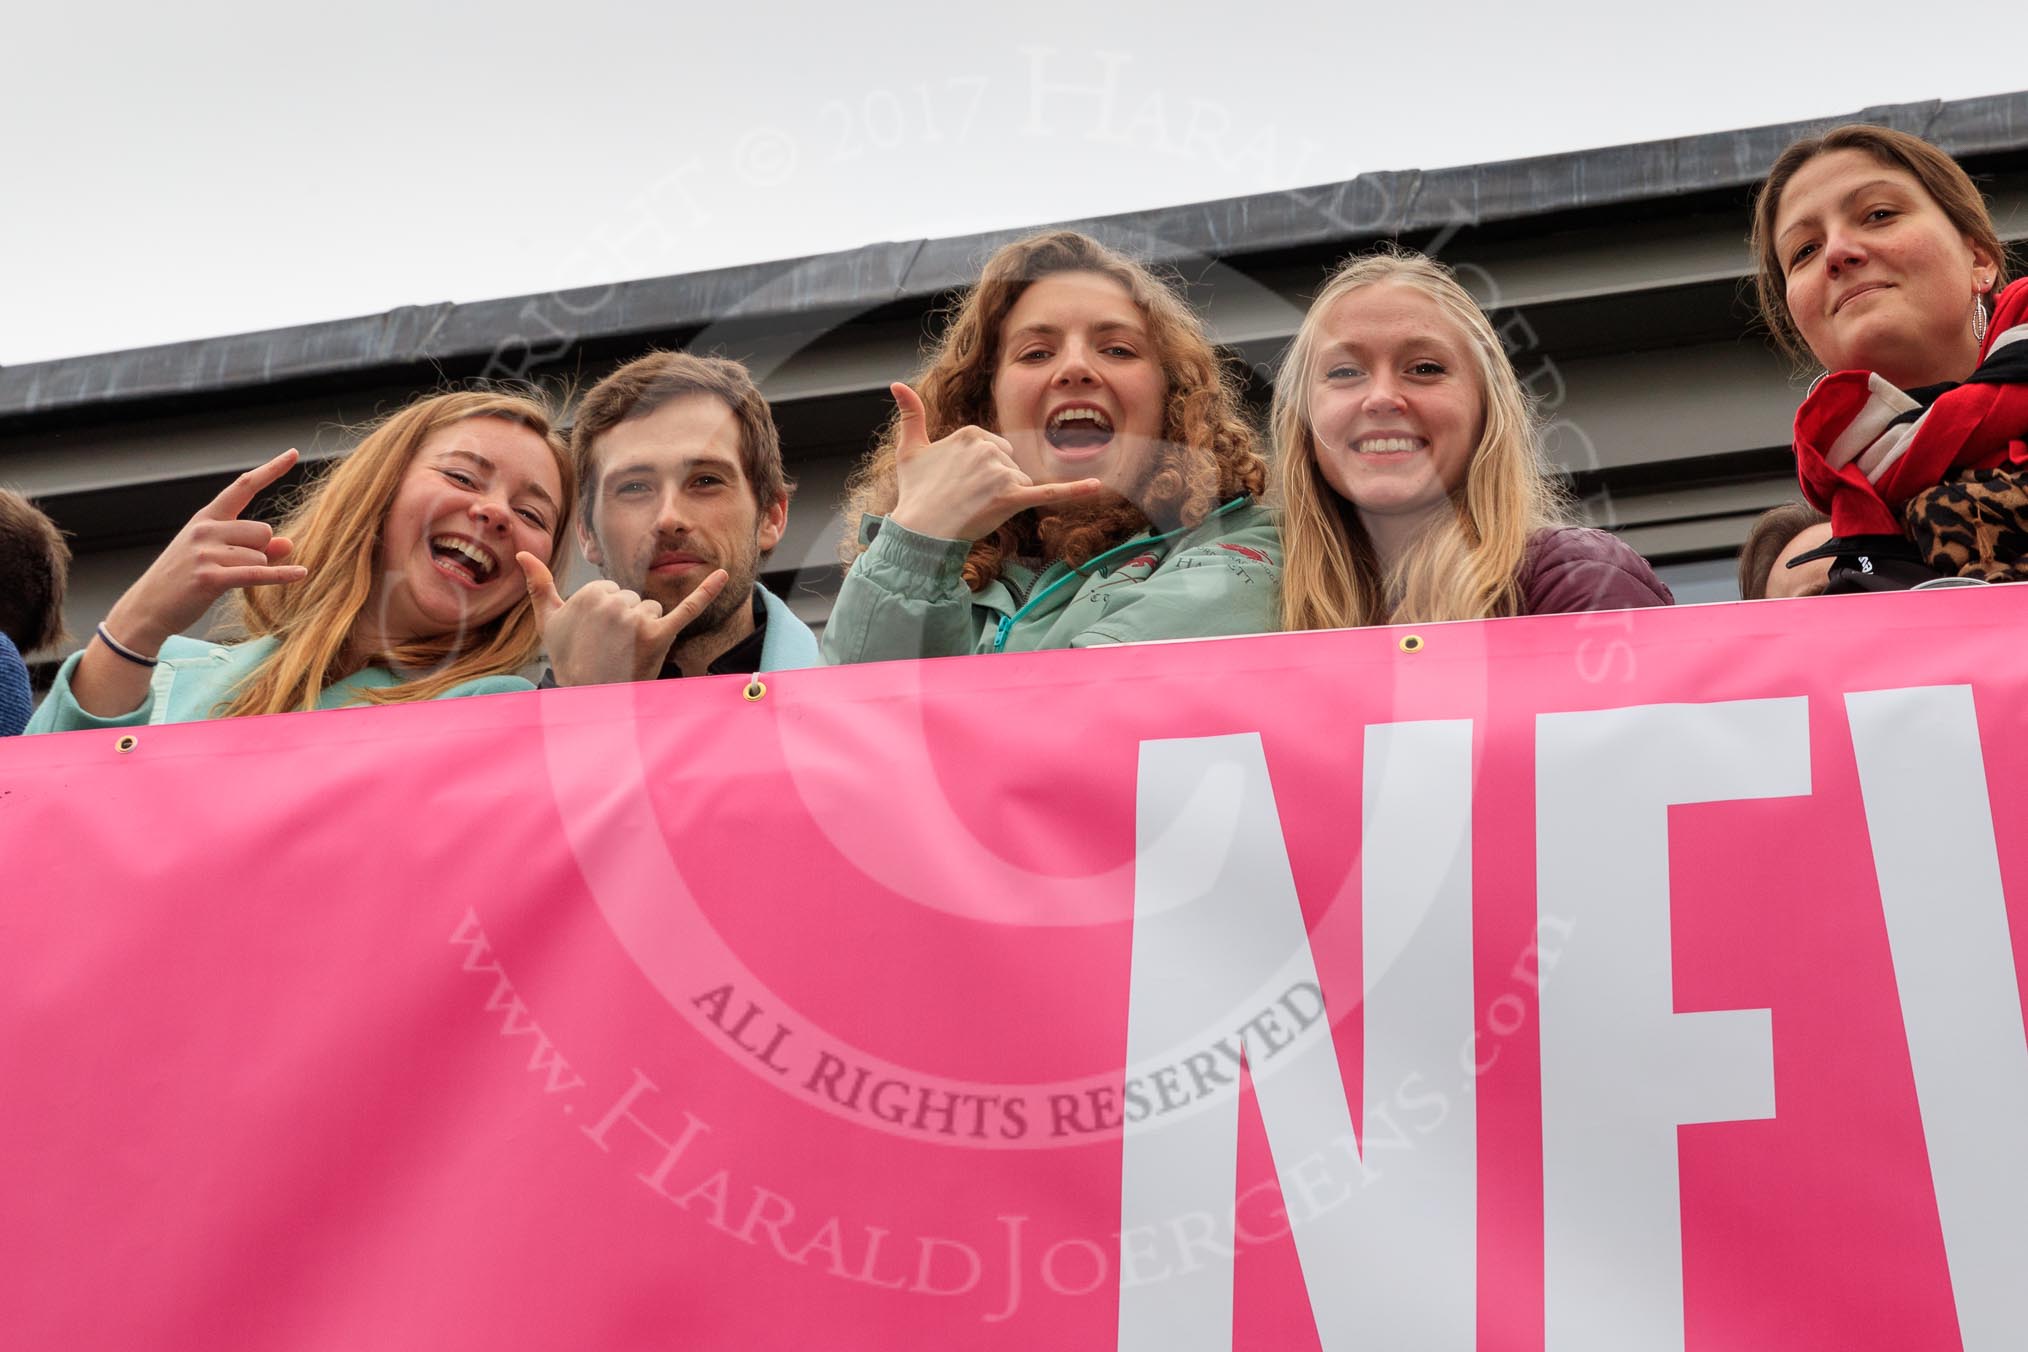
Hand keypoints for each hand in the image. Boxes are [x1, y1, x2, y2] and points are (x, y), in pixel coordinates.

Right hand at [101, 448, 307, 655]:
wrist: (146, 608)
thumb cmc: (182, 581)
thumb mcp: (215, 557)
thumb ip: (254, 548)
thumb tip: (289, 544)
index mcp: (206, 518)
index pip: (243, 486)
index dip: (271, 469)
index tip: (293, 453)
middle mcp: (205, 529)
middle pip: (263, 530)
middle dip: (261, 550)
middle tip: (232, 567)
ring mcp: (205, 552)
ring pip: (261, 555)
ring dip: (254, 570)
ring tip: (223, 580)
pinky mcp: (210, 577)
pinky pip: (257, 573)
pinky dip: (281, 575)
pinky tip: (301, 574)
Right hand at [519, 552, 729, 686]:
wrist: (589, 697)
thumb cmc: (569, 658)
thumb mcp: (549, 622)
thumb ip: (539, 586)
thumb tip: (522, 555)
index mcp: (590, 593)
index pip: (611, 589)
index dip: (605, 612)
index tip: (594, 634)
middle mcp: (614, 603)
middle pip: (632, 599)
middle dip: (624, 621)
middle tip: (608, 647)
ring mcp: (637, 620)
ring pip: (651, 609)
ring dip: (644, 629)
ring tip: (625, 652)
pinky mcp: (660, 635)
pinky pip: (688, 608)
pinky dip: (708, 591)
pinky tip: (725, 574)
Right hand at [883, 383, 1101, 541]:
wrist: (920, 532)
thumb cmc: (916, 494)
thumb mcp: (909, 450)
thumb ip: (910, 414)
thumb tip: (894, 383)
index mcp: (971, 433)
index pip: (994, 449)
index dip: (980, 471)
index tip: (958, 483)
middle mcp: (988, 448)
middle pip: (1009, 464)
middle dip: (994, 483)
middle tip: (965, 498)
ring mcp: (1001, 473)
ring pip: (1018, 483)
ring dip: (1002, 498)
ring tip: (974, 508)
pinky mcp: (1012, 497)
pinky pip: (1049, 492)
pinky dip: (1074, 491)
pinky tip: (1097, 487)